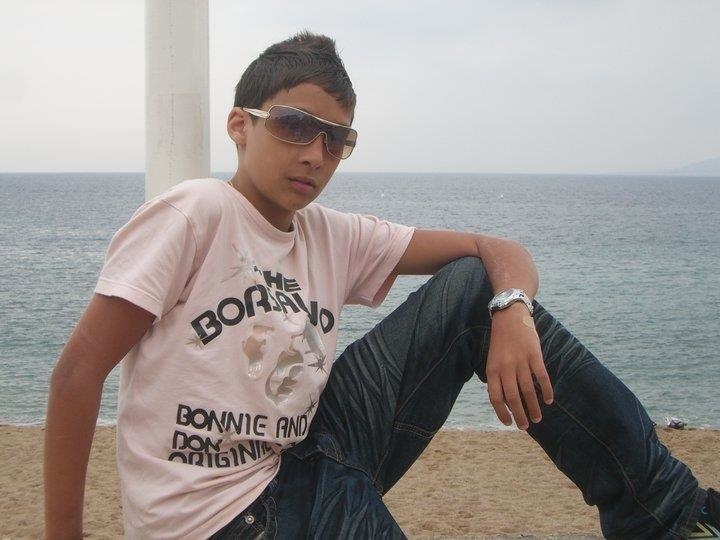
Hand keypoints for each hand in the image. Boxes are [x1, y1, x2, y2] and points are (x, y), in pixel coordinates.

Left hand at [485, 303, 552, 428]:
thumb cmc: (501, 341)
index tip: (508, 423)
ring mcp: (520, 361)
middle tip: (525, 426)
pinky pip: (541, 377)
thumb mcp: (492, 359)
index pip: (495, 397)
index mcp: (492, 369)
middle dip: (520, 415)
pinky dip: (546, 390)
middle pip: (513, 398)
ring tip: (537, 418)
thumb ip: (498, 378)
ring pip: (528, 391)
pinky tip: (548, 400)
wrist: (509, 316)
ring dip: (533, 407)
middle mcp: (505, 367)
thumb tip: (505, 401)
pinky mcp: (534, 355)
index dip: (502, 412)